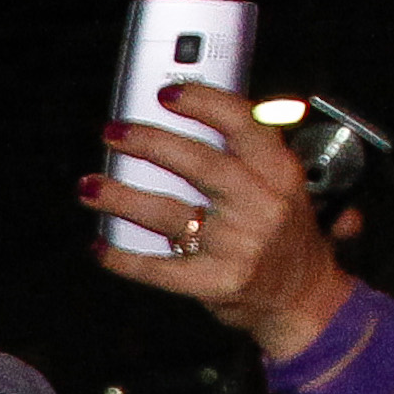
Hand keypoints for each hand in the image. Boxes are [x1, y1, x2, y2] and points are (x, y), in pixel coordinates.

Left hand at [85, 81, 354, 358]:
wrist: (305, 299)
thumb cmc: (285, 235)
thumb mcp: (284, 185)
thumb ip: (249, 153)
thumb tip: (192, 118)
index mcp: (280, 172)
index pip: (242, 122)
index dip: (201, 102)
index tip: (164, 94)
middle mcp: (262, 205)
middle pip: (196, 162)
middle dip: (146, 142)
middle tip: (112, 132)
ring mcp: (239, 246)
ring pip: (168, 214)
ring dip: (120, 197)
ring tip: (89, 186)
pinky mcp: (217, 283)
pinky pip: (160, 269)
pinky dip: (125, 259)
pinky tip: (100, 247)